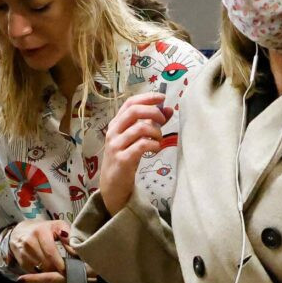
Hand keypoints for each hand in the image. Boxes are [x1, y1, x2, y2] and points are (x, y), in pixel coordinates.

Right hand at [8, 217, 74, 275]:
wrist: (19, 231)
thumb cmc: (43, 229)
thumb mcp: (57, 226)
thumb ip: (68, 235)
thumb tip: (76, 250)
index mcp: (40, 232)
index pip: (51, 252)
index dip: (60, 263)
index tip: (68, 269)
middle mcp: (29, 242)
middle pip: (46, 263)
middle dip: (57, 269)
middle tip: (65, 271)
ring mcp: (23, 252)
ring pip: (41, 269)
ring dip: (50, 272)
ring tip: (56, 269)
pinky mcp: (20, 261)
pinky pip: (34, 272)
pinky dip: (42, 273)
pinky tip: (46, 269)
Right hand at [99, 92, 172, 216]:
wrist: (113, 185)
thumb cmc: (126, 158)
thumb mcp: (136, 139)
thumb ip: (151, 123)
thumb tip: (168, 109)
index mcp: (116, 123)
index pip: (130, 103)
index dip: (147, 97)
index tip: (162, 98)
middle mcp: (114, 131)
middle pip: (134, 111)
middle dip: (153, 112)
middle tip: (163, 120)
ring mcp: (116, 145)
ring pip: (140, 128)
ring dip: (156, 132)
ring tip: (159, 139)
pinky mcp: (122, 159)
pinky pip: (142, 145)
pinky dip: (153, 145)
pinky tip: (155, 149)